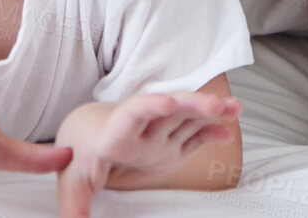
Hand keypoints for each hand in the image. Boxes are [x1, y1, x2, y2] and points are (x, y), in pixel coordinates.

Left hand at [53, 90, 240, 217]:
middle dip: (191, 104)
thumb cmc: (79, 155)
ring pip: (186, 116)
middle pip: (168, 110)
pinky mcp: (171, 142)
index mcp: (116, 135)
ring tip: (235, 107)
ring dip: (209, 111)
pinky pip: (194, 133)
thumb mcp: (73, 181)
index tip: (167, 102)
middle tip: (215, 105)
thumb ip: (75, 206)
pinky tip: (228, 129)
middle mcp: (142, 130)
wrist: (87, 131)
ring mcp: (159, 133)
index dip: (149, 107)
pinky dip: (210, 130)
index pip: (131, 116)